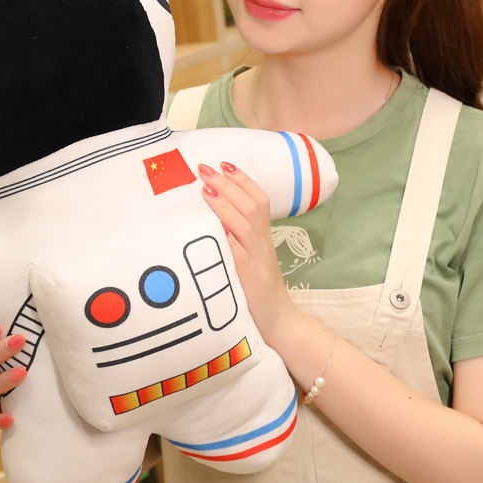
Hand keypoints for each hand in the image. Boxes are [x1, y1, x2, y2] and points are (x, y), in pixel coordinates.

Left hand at [197, 162, 296, 342]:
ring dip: (224, 202)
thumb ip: (236, 238)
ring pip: (245, 223)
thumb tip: (210, 218)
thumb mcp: (250, 258)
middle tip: (206, 167)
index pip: (259, 200)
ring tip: (205, 186)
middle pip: (252, 206)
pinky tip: (208, 223)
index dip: (243, 180)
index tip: (225, 163)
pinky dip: (223, 234)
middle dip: (229, 184)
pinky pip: (235, 250)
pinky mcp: (247, 275)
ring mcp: (255, 258)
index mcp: (263, 237)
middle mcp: (262, 243)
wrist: (277, 320)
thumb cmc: (257, 289)